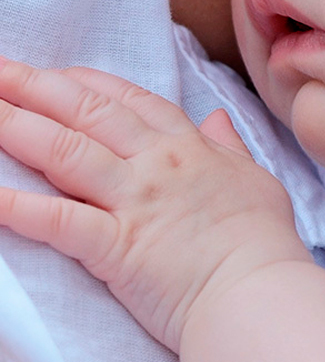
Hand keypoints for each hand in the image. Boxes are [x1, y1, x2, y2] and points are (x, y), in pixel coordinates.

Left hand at [0, 57, 312, 352]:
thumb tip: (218, 119)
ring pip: (64, 152)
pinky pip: (57, 221)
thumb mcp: (254, 179)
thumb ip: (230, 146)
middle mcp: (154, 163)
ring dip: (16, 127)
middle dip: (37, 87)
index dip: (89, 82)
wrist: (258, 289)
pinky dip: (17, 207)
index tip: (58, 72)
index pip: (131, 101)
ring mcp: (133, 201)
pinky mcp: (114, 246)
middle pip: (87, 113)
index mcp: (187, 146)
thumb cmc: (263, 239)